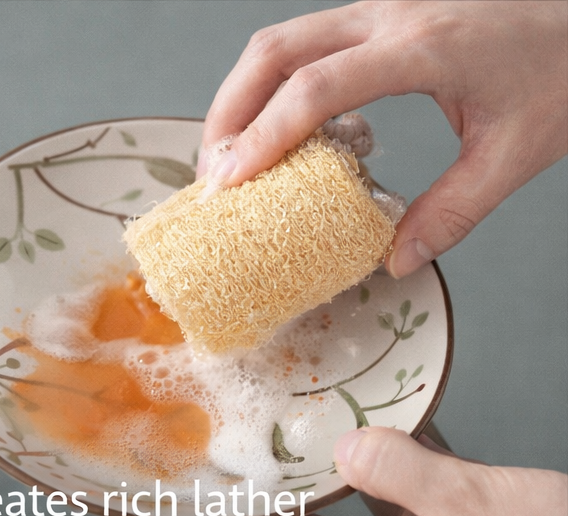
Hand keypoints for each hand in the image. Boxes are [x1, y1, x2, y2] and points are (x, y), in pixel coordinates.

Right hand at [201, 1, 567, 276]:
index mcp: (423, 47)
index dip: (263, 137)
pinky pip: (307, 43)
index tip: (230, 184)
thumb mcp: (516, 152)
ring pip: (281, 41)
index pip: (315, 88)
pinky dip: (274, 86)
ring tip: (231, 158)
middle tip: (213, 176)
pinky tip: (281, 132)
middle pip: (274, 52)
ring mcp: (382, 8)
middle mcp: (391, 15)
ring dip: (242, 97)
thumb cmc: (564, 67)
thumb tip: (395, 259)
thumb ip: (453, 210)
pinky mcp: (382, 15)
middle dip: (228, 113)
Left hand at [234, 426, 567, 515]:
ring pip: (366, 483)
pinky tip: (378, 406)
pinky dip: (397, 438)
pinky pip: (411, 467)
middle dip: (294, 476)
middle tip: (254, 439)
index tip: (219, 495)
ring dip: (343, 449)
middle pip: (326, 511)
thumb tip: (346, 447)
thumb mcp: (471, 505)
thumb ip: (403, 473)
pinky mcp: (455, 505)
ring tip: (304, 414)